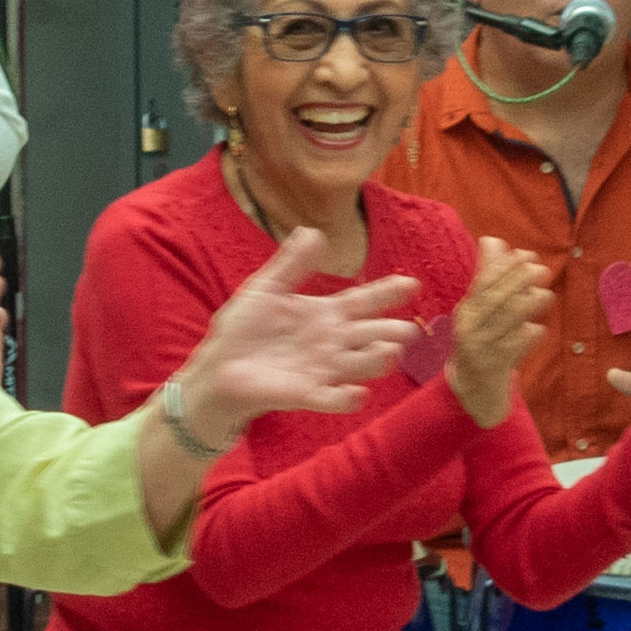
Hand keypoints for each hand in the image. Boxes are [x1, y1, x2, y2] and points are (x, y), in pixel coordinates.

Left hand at [170, 231, 418, 448]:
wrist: (219, 366)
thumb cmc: (245, 327)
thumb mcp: (267, 287)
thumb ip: (292, 263)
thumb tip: (313, 231)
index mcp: (326, 314)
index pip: (364, 301)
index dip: (387, 293)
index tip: (411, 283)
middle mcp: (332, 342)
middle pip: (369, 335)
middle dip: (389, 333)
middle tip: (407, 331)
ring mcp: (322, 369)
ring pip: (358, 365)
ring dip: (376, 362)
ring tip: (390, 354)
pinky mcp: (305, 394)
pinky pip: (331, 398)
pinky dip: (345, 399)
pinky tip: (358, 395)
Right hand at [442, 240, 549, 426]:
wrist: (471, 390)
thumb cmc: (479, 340)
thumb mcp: (478, 309)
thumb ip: (487, 275)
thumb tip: (493, 240)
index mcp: (466, 311)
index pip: (483, 283)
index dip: (505, 266)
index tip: (526, 254)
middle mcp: (469, 328)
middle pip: (494, 300)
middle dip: (518, 281)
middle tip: (542, 269)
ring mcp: (480, 349)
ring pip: (505, 323)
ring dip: (527, 306)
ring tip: (546, 294)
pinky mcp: (493, 369)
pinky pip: (512, 349)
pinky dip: (527, 337)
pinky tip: (540, 328)